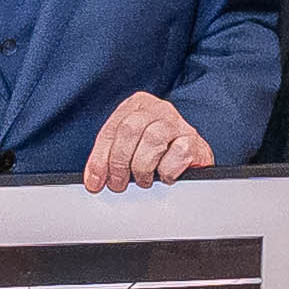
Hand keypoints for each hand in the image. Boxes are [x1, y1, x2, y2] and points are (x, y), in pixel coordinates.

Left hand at [84, 93, 212, 191]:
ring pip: (152, 140)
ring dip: (143, 167)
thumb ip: (110, 156)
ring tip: (143, 179)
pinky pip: (176, 154)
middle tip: (118, 184)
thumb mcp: (130, 147)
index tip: (94, 181)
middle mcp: (158, 108)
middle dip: (119, 162)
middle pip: (129, 130)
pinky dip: (166, 171)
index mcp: (137, 105)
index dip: (100, 158)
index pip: (111, 130)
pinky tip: (165, 176)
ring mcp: (177, 122)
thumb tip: (94, 179)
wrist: (194, 157)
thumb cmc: (159, 152)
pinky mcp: (193, 140)